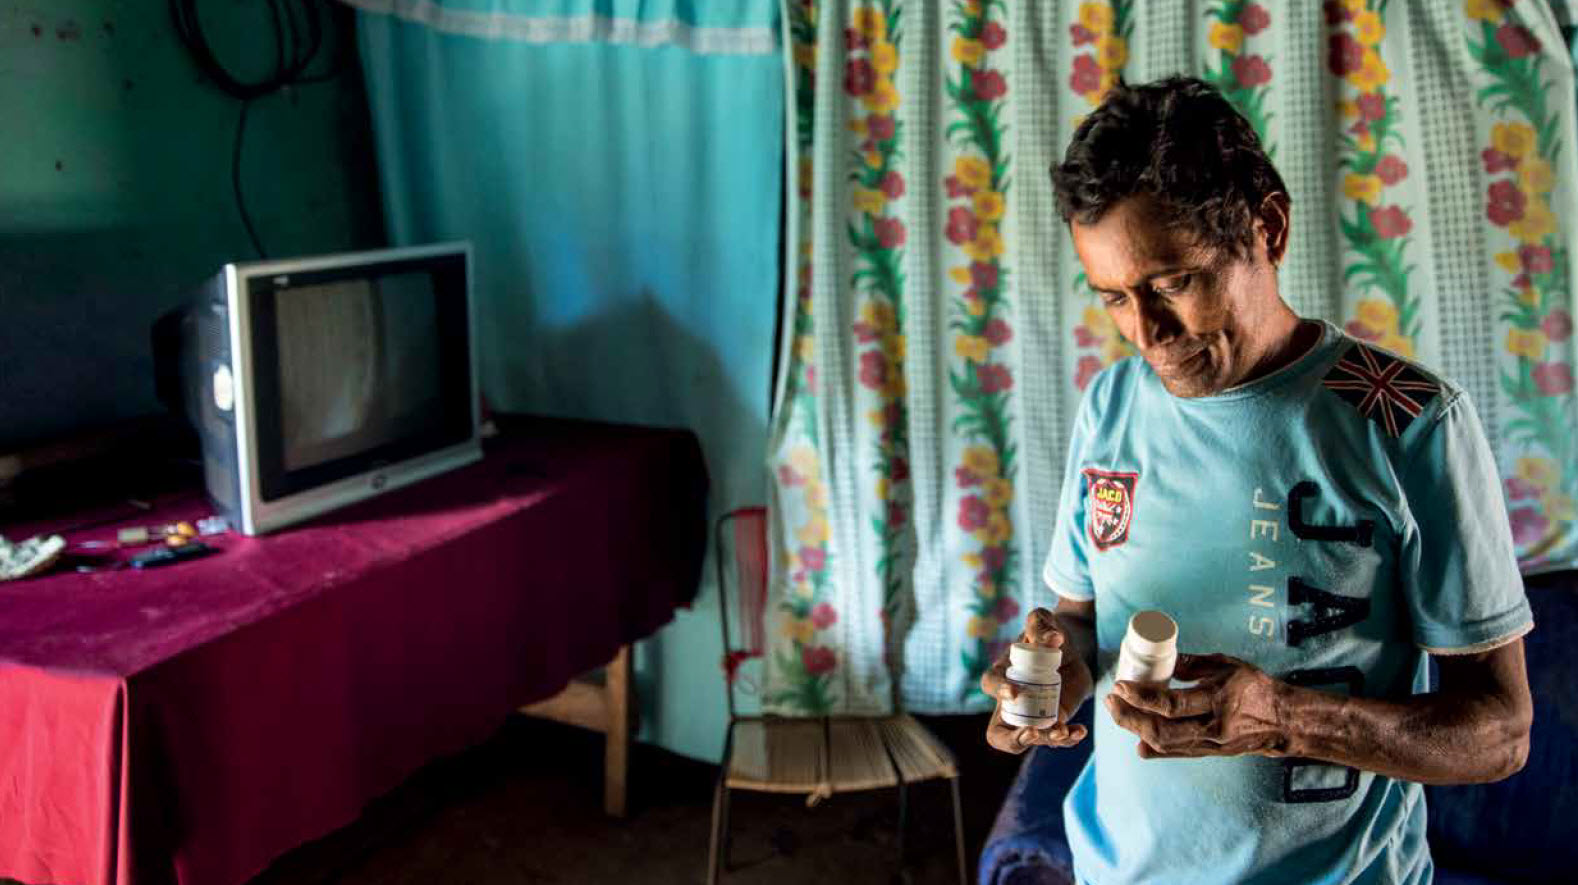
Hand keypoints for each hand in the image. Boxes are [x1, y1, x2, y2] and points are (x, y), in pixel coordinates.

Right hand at [981, 608, 1093, 753]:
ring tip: (1065, 731)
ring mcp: (1031, 715)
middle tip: (1033, 733)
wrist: (1069, 647)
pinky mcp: (1052, 720)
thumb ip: (1042, 625)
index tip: (1015, 693)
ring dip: (1047, 740)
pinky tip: (1080, 730)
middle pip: (999, 733)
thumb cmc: (1047, 631)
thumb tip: (1053, 638)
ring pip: (1030, 739)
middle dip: (1014, 739)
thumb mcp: (1043, 621)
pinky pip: (1055, 737)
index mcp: (1003, 673)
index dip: (999, 691)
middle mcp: (1011, 701)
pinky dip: (1068, 738)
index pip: (991, 684)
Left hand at [1105, 652, 1290, 758]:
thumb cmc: (1255, 687)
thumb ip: (1193, 665)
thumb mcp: (1227, 666)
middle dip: (1130, 717)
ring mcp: (1211, 745)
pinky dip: (1155, 748)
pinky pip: (1177, 753)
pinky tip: (1137, 740)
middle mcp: (1213, 728)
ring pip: (1166, 745)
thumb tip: (1162, 658)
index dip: (1141, 697)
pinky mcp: (1210, 753)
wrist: (1283, 722)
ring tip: (1118, 713)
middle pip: (1162, 730)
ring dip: (1136, 730)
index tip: (1120, 686)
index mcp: (1218, 701)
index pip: (1171, 704)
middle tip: (1111, 700)